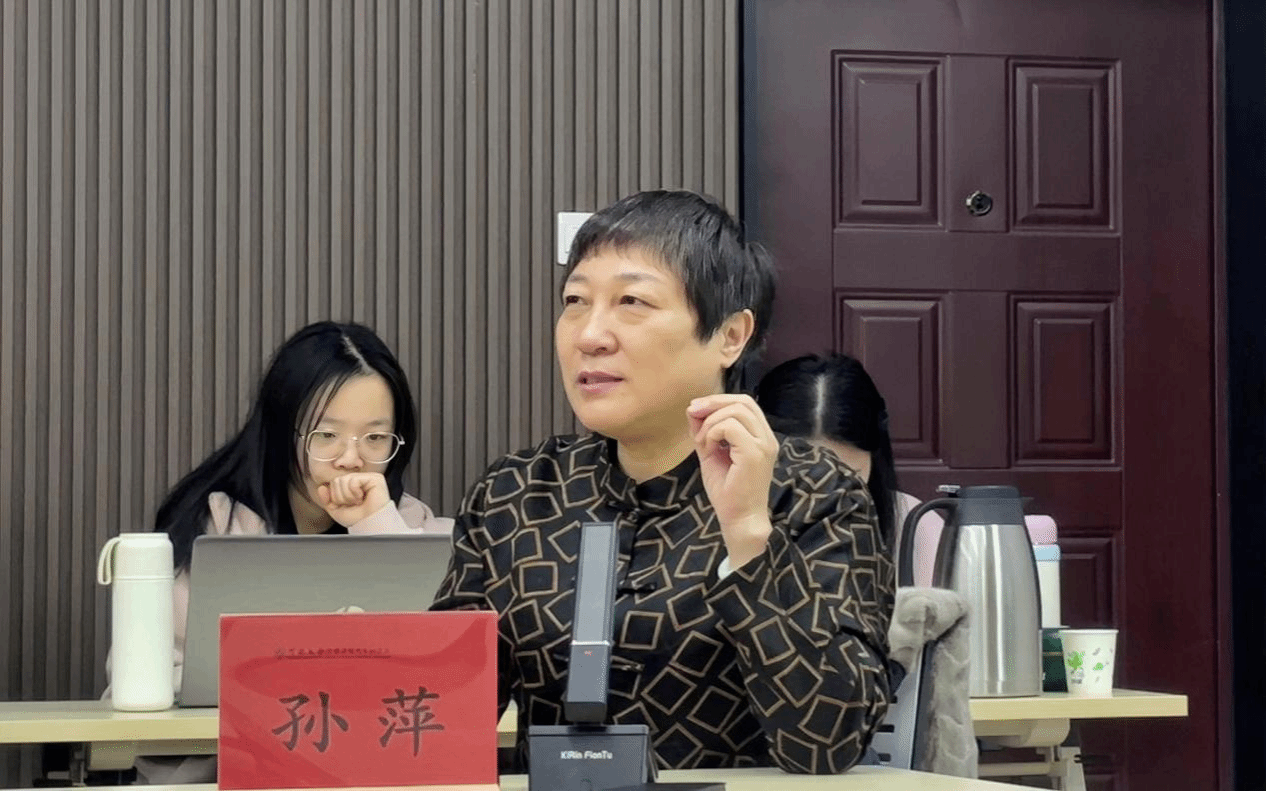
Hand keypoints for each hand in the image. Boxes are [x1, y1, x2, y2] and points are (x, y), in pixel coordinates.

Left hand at [317, 472, 390, 526]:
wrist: (371, 524)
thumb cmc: (358, 519)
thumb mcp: (337, 510)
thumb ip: (327, 499)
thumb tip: (321, 487)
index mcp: (352, 485)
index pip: (334, 483)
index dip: (335, 497)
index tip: (347, 505)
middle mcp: (360, 479)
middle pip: (337, 480)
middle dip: (341, 496)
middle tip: (353, 504)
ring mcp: (367, 477)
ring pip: (343, 480)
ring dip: (348, 496)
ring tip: (358, 502)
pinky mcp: (374, 478)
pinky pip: (353, 480)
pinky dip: (355, 492)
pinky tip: (363, 497)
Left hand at [687, 394, 779, 569]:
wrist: (739, 519)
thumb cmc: (727, 491)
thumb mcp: (711, 453)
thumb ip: (704, 430)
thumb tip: (693, 408)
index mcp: (761, 436)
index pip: (745, 403)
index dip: (719, 400)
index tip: (696, 409)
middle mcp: (767, 438)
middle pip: (743, 401)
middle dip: (713, 403)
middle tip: (692, 413)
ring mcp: (763, 445)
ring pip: (736, 412)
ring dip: (711, 422)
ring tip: (703, 442)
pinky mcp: (754, 454)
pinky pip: (730, 427)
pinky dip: (713, 433)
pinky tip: (708, 449)